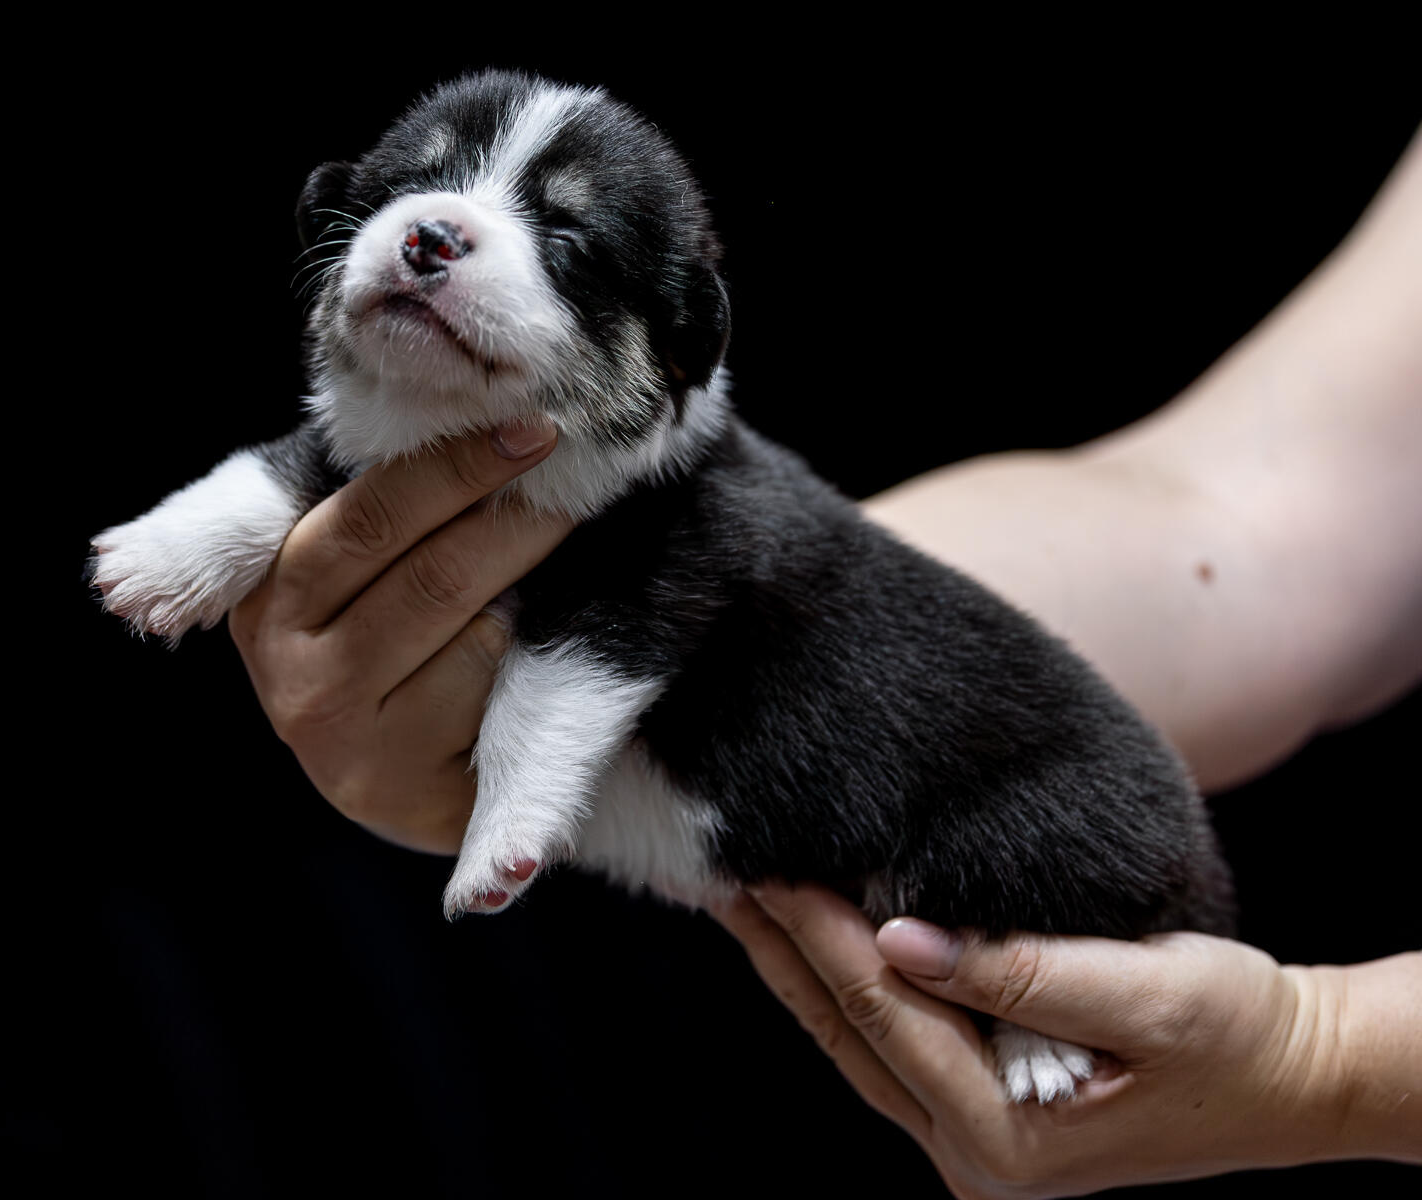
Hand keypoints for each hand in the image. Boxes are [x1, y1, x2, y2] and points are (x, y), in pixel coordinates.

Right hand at [228, 421, 572, 854]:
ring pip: (473, 639)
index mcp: (267, 598)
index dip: (453, 467)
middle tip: (581, 479)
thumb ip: (374, 500)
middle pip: (430, 578)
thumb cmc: (387, 637)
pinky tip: (547, 642)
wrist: (412, 774)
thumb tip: (455, 396)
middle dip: (516, 521)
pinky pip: (495, 704)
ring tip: (565, 550)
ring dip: (532, 591)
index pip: (367, 516)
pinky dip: (528, 663)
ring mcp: (345, 747)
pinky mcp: (406, 796)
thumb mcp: (356, 567)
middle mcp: (290, 676)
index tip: (533, 429)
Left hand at [711, 884, 1419, 1197]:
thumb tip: (900, 937)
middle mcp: (970, 1151)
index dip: (819, 932)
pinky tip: (812, 929)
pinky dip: (844, 979)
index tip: (767, 863)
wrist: (1299, 1077)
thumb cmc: (1241, 1036)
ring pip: (854, 1036)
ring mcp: (968, 1134)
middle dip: (782, 946)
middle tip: (722, 864)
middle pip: (846, 1028)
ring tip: (742, 888)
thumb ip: (1023, 971)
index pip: (883, 1011)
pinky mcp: (978, 1104)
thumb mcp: (1150, 995)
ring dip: (799, 961)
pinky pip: (887, 1036)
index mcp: (1003, 1136)